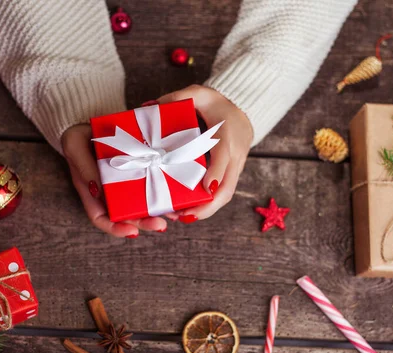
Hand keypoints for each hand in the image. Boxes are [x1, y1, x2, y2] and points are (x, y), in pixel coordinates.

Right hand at [61, 124, 167, 237]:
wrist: (88, 121)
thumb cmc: (77, 137)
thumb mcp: (75, 148)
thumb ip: (85, 169)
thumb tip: (98, 190)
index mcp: (93, 192)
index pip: (102, 218)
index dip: (115, 228)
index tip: (132, 232)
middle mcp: (110, 192)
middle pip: (127, 215)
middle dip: (144, 222)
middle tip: (161, 225)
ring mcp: (126, 182)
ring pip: (142, 203)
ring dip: (158, 211)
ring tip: (175, 214)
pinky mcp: (140, 169)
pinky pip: (151, 182)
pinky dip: (164, 190)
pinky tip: (178, 195)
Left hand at [157, 85, 252, 221]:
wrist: (243, 109)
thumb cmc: (217, 103)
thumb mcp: (198, 93)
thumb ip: (177, 98)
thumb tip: (149, 106)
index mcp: (228, 134)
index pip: (224, 156)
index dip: (216, 173)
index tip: (206, 189)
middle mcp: (235, 155)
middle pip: (227, 187)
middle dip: (208, 205)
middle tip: (185, 216)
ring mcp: (235, 167)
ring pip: (225, 195)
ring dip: (205, 210)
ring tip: (182, 218)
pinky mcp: (230, 174)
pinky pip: (221, 194)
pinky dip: (207, 206)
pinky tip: (188, 213)